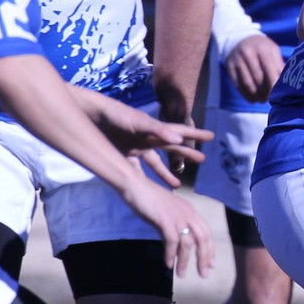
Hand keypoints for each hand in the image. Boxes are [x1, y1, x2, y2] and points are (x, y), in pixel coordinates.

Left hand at [90, 99, 212, 186]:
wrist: (92, 116)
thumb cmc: (117, 115)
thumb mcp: (138, 122)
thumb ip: (157, 130)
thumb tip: (179, 140)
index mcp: (156, 129)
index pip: (180, 131)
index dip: (195, 134)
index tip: (211, 136)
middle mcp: (149, 138)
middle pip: (172, 148)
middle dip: (186, 154)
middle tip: (201, 160)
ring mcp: (137, 147)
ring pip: (156, 163)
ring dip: (166, 173)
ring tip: (177, 184)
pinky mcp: (124, 154)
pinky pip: (137, 170)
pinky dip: (143, 179)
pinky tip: (147, 189)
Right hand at [118, 179, 215, 276]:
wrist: (135, 186)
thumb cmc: (149, 200)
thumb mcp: (167, 215)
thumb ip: (174, 229)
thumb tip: (177, 248)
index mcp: (191, 211)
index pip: (206, 233)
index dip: (210, 249)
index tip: (211, 265)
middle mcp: (188, 213)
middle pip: (202, 239)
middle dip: (204, 258)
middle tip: (203, 274)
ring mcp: (177, 216)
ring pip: (188, 243)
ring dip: (185, 261)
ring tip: (182, 274)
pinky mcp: (165, 219)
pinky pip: (172, 241)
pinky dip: (171, 254)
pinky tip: (168, 264)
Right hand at [225, 34, 285, 102]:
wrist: (239, 38)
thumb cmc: (261, 46)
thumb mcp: (272, 50)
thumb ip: (279, 64)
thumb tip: (286, 82)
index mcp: (262, 48)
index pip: (268, 68)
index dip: (273, 83)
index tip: (278, 94)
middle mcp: (248, 53)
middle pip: (257, 77)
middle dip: (265, 91)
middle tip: (271, 99)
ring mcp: (237, 60)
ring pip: (247, 83)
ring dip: (256, 95)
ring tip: (263, 100)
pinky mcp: (230, 67)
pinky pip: (237, 84)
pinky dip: (246, 95)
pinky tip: (253, 99)